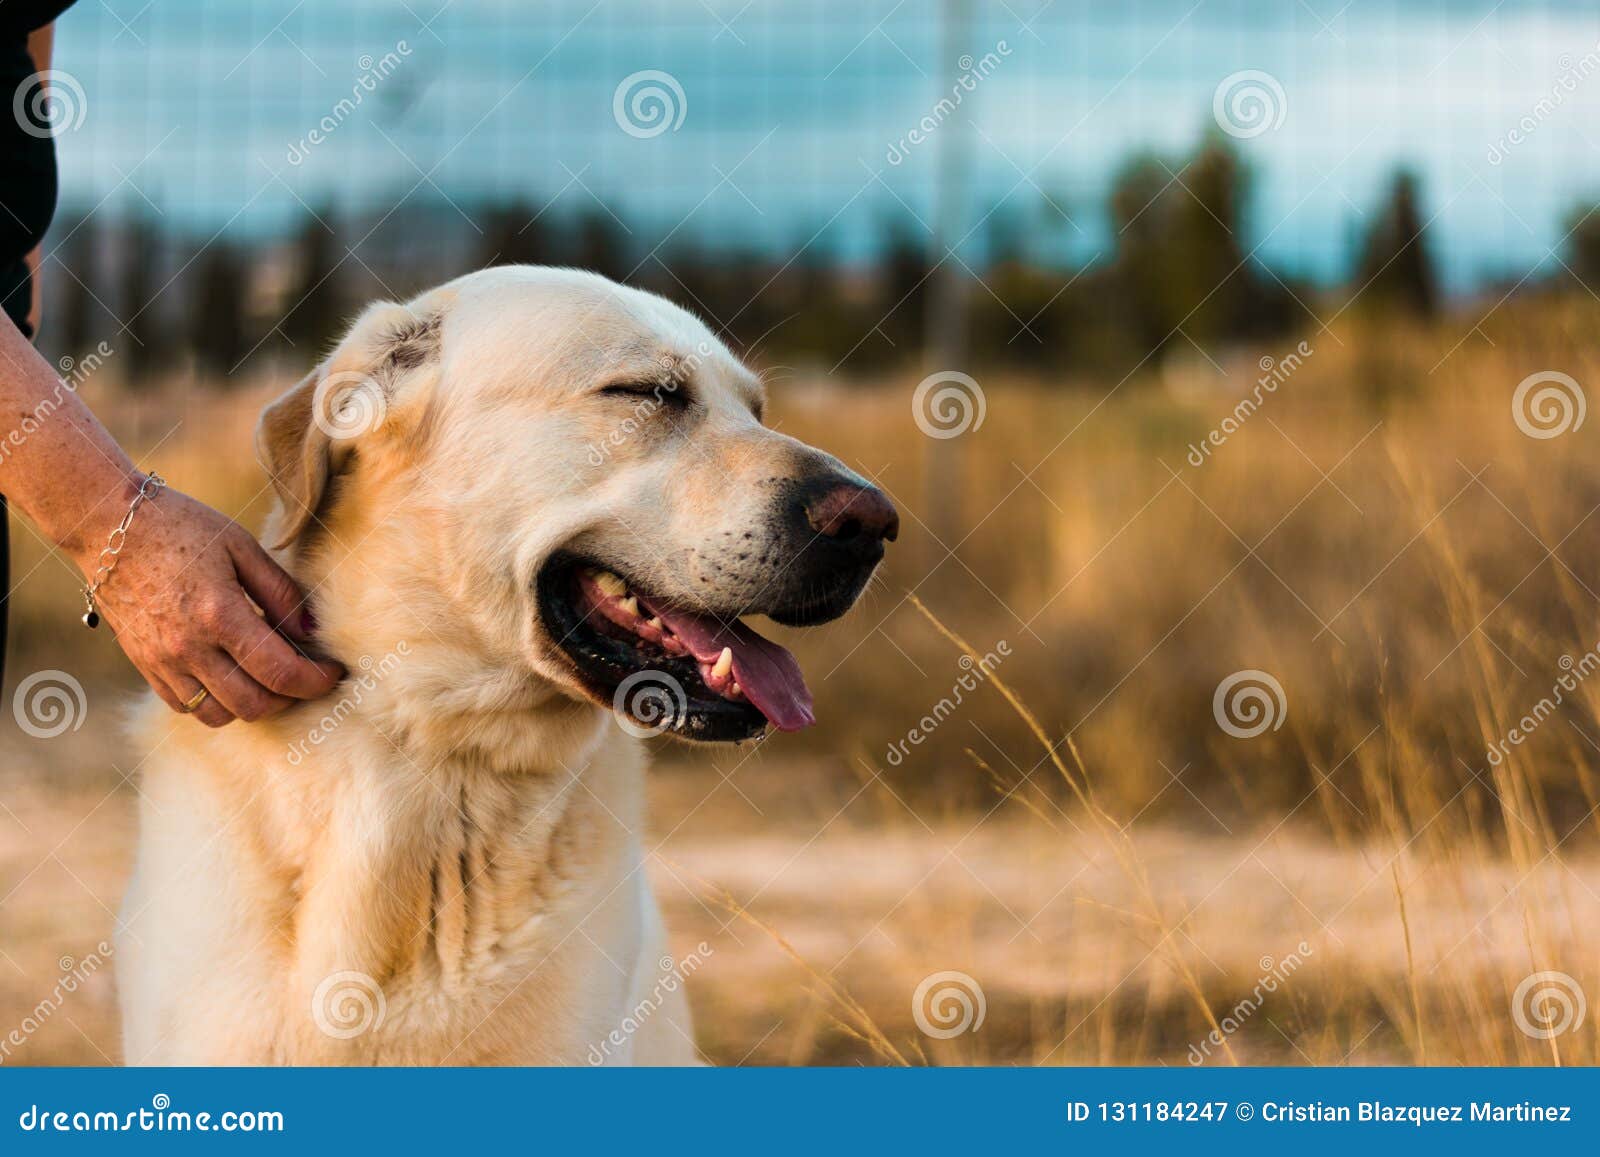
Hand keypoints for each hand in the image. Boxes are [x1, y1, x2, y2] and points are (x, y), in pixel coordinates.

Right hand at [75, 481, 344, 726]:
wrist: (108, 525)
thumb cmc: (182, 526)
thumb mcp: (242, 547)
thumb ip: (280, 592)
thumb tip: (312, 631)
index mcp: (219, 614)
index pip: (281, 673)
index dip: (317, 680)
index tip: (335, 671)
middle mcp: (188, 647)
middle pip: (254, 704)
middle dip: (291, 697)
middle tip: (307, 677)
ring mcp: (161, 661)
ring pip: (218, 714)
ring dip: (253, 704)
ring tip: (270, 678)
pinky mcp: (143, 664)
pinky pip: (185, 705)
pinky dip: (216, 702)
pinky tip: (232, 676)